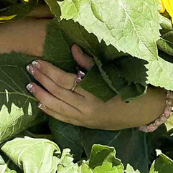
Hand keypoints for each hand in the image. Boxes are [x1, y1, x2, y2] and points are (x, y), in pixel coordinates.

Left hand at [26, 46, 168, 129]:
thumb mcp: (112, 73)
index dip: (49, 71)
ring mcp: (85, 118)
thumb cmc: (130, 88)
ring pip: (57, 108)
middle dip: (41, 80)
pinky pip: (63, 118)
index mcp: (94, 93)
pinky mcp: (85, 124)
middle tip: (29, 69)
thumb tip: (72, 47)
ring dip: (41, 96)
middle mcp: (87, 108)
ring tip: (29, 85)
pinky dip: (50, 111)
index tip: (37, 61)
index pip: (65, 80)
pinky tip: (40, 104)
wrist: (144, 111)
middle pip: (57, 93)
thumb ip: (90, 62)